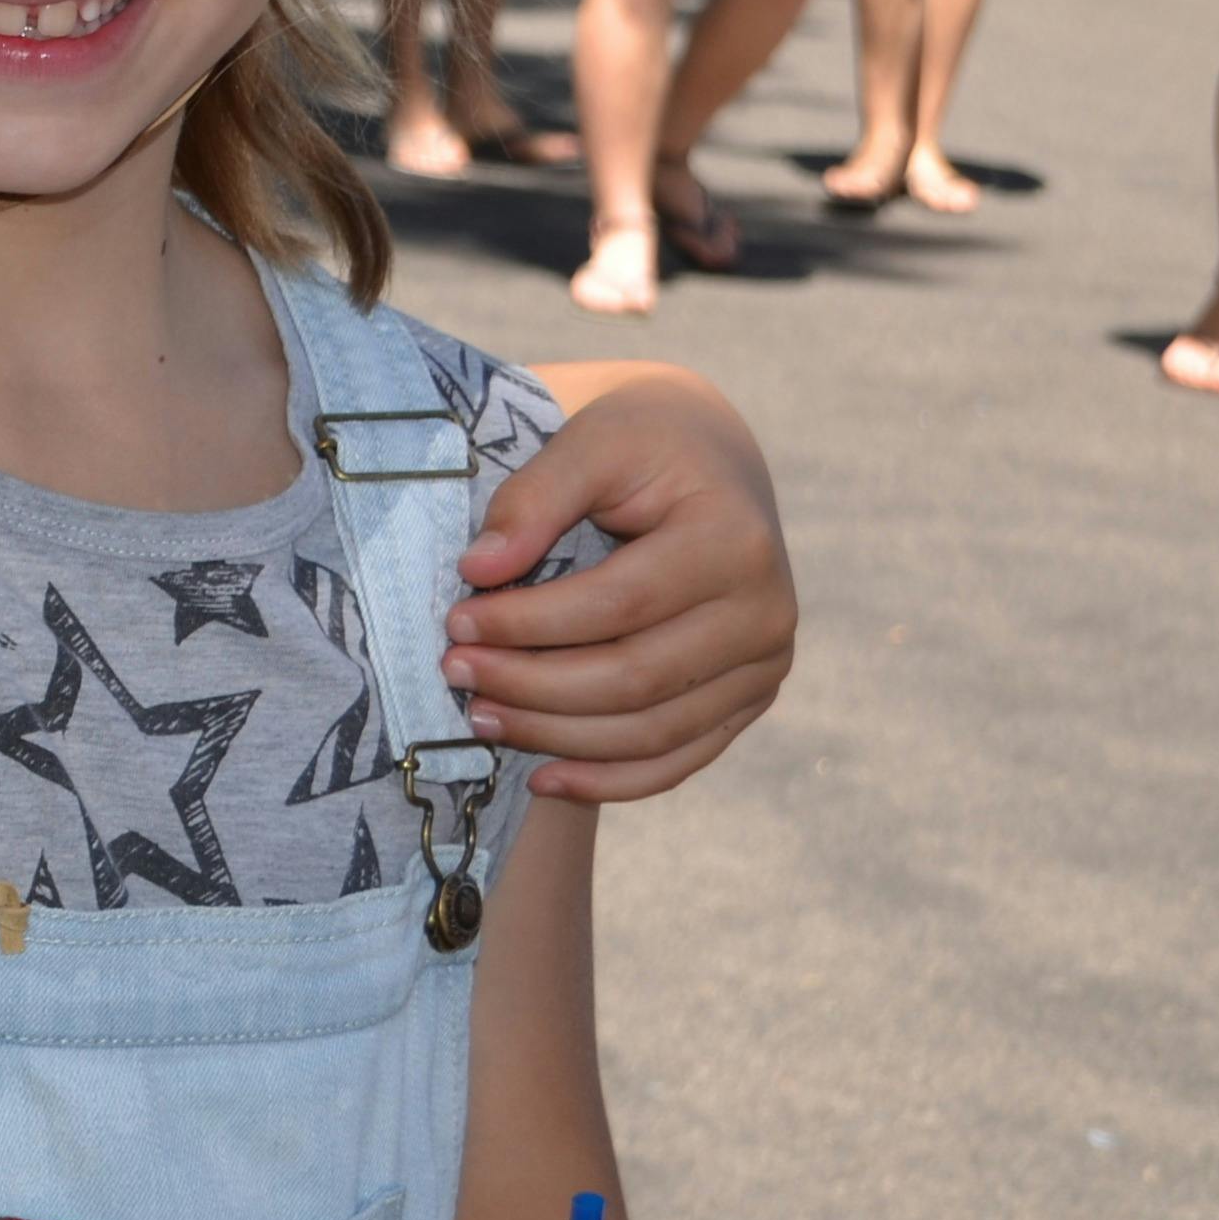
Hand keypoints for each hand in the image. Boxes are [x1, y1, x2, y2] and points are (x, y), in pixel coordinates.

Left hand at [449, 369, 794, 800]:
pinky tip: (542, 776)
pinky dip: (610, 779)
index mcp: (732, 542)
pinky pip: (679, 759)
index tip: (454, 619)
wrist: (709, 460)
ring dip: (556, 736)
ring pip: (652, 731)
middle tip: (453, 673)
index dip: (529, 623)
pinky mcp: (749, 698)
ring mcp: (764, 665)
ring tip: (478, 717)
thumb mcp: (590, 440)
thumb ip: (533, 498)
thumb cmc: (641, 444)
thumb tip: (479, 569)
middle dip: (531, 685)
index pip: (617, 605)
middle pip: (634, 678)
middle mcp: (765, 613)